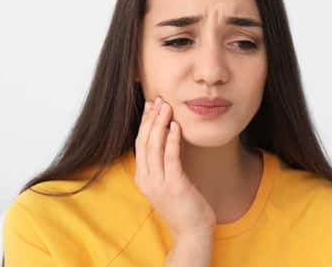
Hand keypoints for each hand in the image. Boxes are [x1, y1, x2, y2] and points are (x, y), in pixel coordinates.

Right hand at [134, 96, 216, 241]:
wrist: (192, 231)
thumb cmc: (184, 205)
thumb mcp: (168, 182)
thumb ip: (164, 165)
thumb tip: (167, 140)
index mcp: (142, 178)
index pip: (140, 144)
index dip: (145, 123)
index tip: (151, 105)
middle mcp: (146, 179)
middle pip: (144, 142)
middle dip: (151, 119)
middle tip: (159, 100)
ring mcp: (158, 184)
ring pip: (154, 147)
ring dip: (160, 125)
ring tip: (167, 107)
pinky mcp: (174, 186)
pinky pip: (171, 158)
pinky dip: (172, 140)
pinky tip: (176, 127)